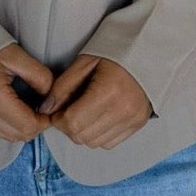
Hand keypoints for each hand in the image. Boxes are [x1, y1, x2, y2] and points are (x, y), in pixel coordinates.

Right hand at [0, 42, 57, 142]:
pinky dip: (10, 125)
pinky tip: (14, 108)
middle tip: (42, 108)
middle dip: (36, 125)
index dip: (45, 121)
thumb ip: (39, 76)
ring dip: (23, 127)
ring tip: (28, 107)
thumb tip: (50, 98)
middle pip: (20, 135)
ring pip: (9, 137)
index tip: (50, 108)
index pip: (28, 125)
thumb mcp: (16, 55)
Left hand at [37, 54, 152, 149]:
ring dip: (82, 132)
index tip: (56, 109)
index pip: (72, 122)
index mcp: (108, 92)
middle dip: (68, 127)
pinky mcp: (138, 124)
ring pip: (94, 143)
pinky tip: (97, 117)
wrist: (149, 51)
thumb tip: (46, 110)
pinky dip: (98, 135)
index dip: (57, 119)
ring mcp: (133, 120)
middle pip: (82, 136)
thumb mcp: (84, 62)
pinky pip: (110, 143)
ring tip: (83, 112)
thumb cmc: (115, 52)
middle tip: (67, 110)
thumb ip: (62, 87)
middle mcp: (123, 110)